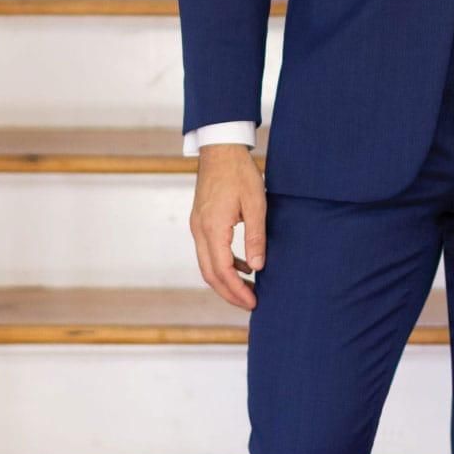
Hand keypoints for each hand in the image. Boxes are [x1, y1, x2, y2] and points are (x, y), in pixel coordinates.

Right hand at [189, 145, 266, 310]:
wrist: (220, 149)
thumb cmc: (240, 173)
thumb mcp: (256, 204)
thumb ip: (256, 237)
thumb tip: (257, 268)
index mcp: (213, 228)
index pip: (222, 271)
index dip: (237, 290)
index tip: (253, 302)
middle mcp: (199, 230)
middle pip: (210, 274)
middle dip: (229, 293)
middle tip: (250, 304)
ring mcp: (197, 226)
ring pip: (207, 265)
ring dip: (225, 280)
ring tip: (248, 289)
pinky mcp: (200, 221)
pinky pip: (208, 251)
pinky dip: (223, 264)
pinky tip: (242, 266)